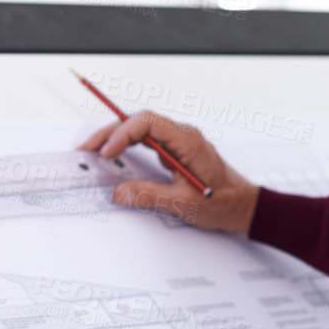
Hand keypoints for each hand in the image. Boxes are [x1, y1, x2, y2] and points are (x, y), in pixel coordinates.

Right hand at [80, 111, 258, 234]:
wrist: (241, 205)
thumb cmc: (222, 201)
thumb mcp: (183, 203)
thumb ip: (150, 196)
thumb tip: (120, 193)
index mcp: (187, 140)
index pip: (148, 123)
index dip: (123, 134)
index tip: (108, 152)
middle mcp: (181, 136)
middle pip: (139, 122)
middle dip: (111, 133)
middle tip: (88, 148)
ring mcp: (177, 142)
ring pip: (140, 129)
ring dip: (116, 137)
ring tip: (93, 150)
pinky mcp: (173, 152)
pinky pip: (145, 141)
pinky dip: (126, 146)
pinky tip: (112, 155)